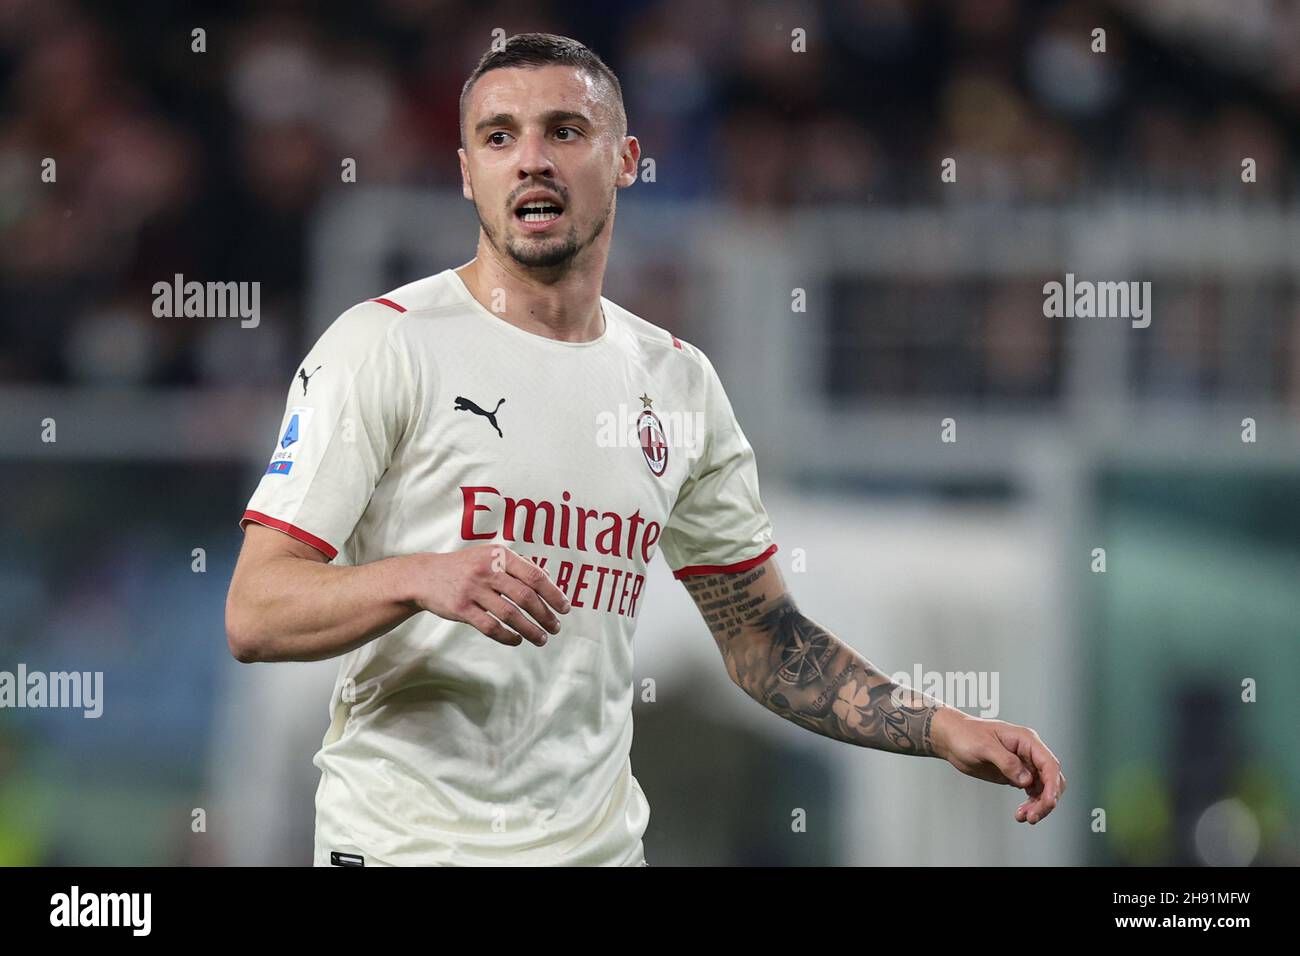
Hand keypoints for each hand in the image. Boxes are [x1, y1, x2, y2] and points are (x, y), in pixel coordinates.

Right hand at [408, 544, 569, 646]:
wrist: (425, 576)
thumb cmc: (465, 567)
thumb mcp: (490, 556)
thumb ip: (518, 565)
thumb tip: (550, 579)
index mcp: (499, 555)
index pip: (534, 575)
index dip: (553, 594)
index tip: (565, 608)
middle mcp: (487, 570)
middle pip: (525, 596)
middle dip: (545, 615)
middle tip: (555, 627)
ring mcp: (473, 589)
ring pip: (510, 614)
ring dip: (530, 629)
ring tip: (541, 638)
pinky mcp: (461, 608)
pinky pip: (491, 627)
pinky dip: (508, 636)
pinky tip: (517, 640)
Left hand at [931, 708, 1065, 824]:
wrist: (952, 739)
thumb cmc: (966, 735)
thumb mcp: (984, 746)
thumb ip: (1006, 762)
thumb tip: (1026, 780)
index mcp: (1026, 740)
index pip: (1049, 764)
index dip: (1052, 785)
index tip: (1048, 803)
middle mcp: (1029, 752)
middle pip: (1051, 779)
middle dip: (1047, 799)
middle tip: (1033, 816)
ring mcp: (1024, 764)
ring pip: (1043, 788)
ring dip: (1038, 805)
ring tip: (1023, 817)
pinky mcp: (1016, 775)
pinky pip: (1032, 792)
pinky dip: (1031, 804)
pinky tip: (1020, 813)